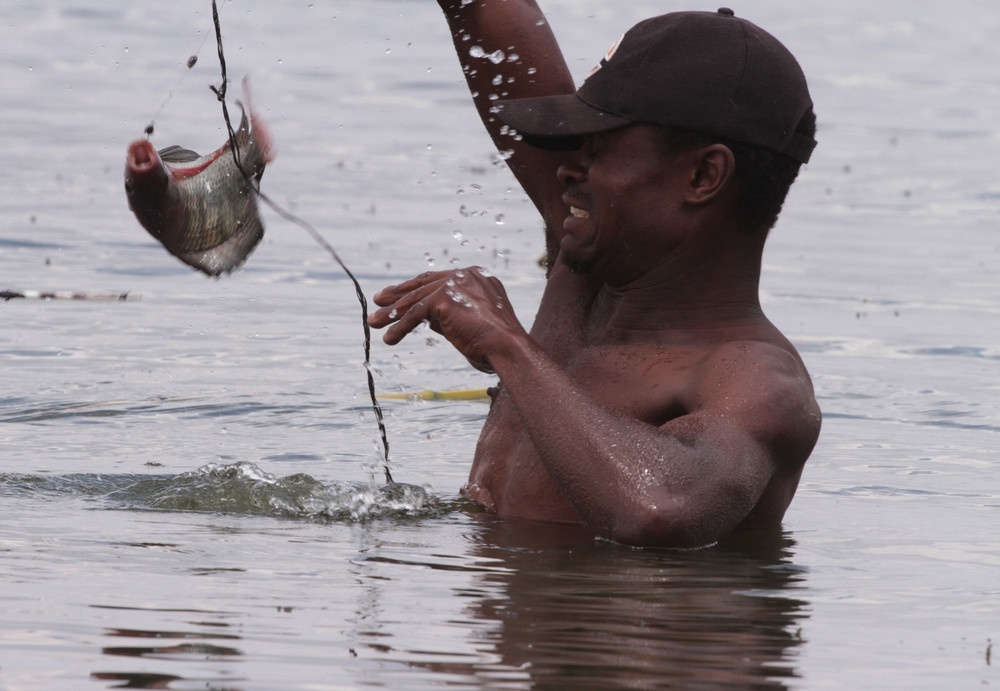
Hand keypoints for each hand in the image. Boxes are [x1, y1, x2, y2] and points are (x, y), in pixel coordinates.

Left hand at [368, 267, 525, 373]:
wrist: (508, 349)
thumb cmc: (494, 345)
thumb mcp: (467, 324)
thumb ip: (446, 316)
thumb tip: (420, 317)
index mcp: (477, 277)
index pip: (439, 280)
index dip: (416, 289)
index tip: (397, 297)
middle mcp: (467, 274)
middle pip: (424, 285)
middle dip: (398, 295)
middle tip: (378, 302)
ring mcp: (456, 283)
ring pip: (417, 299)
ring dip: (393, 313)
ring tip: (374, 323)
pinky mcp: (445, 297)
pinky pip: (415, 313)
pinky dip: (400, 326)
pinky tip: (389, 338)